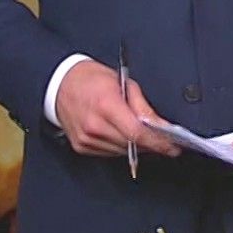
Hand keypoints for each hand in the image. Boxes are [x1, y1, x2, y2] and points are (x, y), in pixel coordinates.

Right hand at [55, 59, 181, 158]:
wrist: (60, 84)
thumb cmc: (90, 79)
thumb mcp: (122, 83)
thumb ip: (142, 106)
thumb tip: (159, 124)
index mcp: (106, 105)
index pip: (138, 133)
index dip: (158, 143)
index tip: (172, 147)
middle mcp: (94, 125)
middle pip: (131, 144)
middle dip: (151, 145)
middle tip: (166, 143)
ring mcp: (86, 138)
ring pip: (122, 151)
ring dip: (137, 147)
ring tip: (148, 139)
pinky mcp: (81, 146)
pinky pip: (108, 153)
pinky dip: (121, 147)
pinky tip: (127, 138)